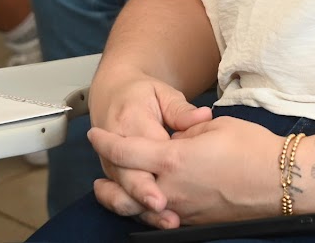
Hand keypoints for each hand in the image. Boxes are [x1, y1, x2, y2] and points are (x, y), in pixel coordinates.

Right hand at [86, 69, 213, 222]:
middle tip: (163, 207)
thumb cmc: (141, 95)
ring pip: (124, 193)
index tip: (168, 177)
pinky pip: (125, 197)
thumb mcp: (162, 93)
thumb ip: (181, 109)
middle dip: (144, 194)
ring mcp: (113, 166)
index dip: (157, 164)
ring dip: (143, 210)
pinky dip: (141, 212)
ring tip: (168, 221)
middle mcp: (117, 149)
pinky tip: (162, 221)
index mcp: (130, 122)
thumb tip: (202, 116)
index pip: (141, 147)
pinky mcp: (116, 177)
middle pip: (128, 176)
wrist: (111, 96)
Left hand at [89, 115, 278, 228]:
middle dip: (106, 184)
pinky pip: (163, 217)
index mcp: (173, 159)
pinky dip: (148, 211)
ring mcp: (183, 208)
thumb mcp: (215, 126)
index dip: (106, 142)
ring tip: (112, 195)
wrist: (280, 180)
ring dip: (122, 202)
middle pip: (124, 191)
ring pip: (139, 211)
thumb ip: (187, 130)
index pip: (127, 151)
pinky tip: (150, 204)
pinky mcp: (195, 221)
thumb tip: (176, 136)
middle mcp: (171, 188)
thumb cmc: (252, 148)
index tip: (95, 135)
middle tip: (97, 178)